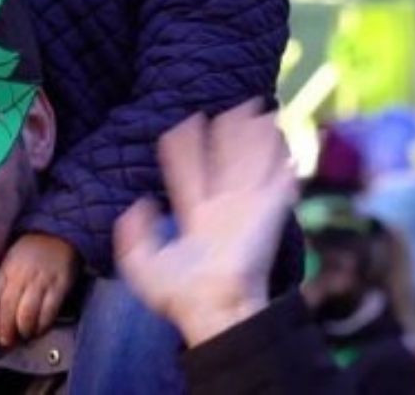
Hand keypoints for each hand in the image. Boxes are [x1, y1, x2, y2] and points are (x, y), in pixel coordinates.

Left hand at [0, 233, 79, 346]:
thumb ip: (4, 281)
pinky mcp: (60, 284)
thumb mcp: (10, 259)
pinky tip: (41, 329)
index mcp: (6, 268)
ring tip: (25, 335)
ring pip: (28, 311)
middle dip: (7, 329)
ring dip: (25, 329)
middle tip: (8, 341)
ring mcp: (41, 279)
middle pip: (9, 307)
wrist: (59, 233)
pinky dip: (44, 324)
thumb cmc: (31, 251)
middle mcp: (22, 274)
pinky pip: (49, 309)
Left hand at [114, 99, 296, 346]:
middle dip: (228, 131)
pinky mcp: (268, 211)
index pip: (189, 171)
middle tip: (232, 106)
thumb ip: (133, 234)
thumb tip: (136, 204)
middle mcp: (222, 208)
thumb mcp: (141, 265)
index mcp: (195, 216)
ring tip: (256, 105)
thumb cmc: (181, 294)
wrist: (215, 309)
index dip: (185, 145)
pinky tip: (282, 137)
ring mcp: (247, 208)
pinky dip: (281, 157)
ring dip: (254, 134)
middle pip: (225, 159)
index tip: (184, 122)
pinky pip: (277, 177)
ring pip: (250, 160)